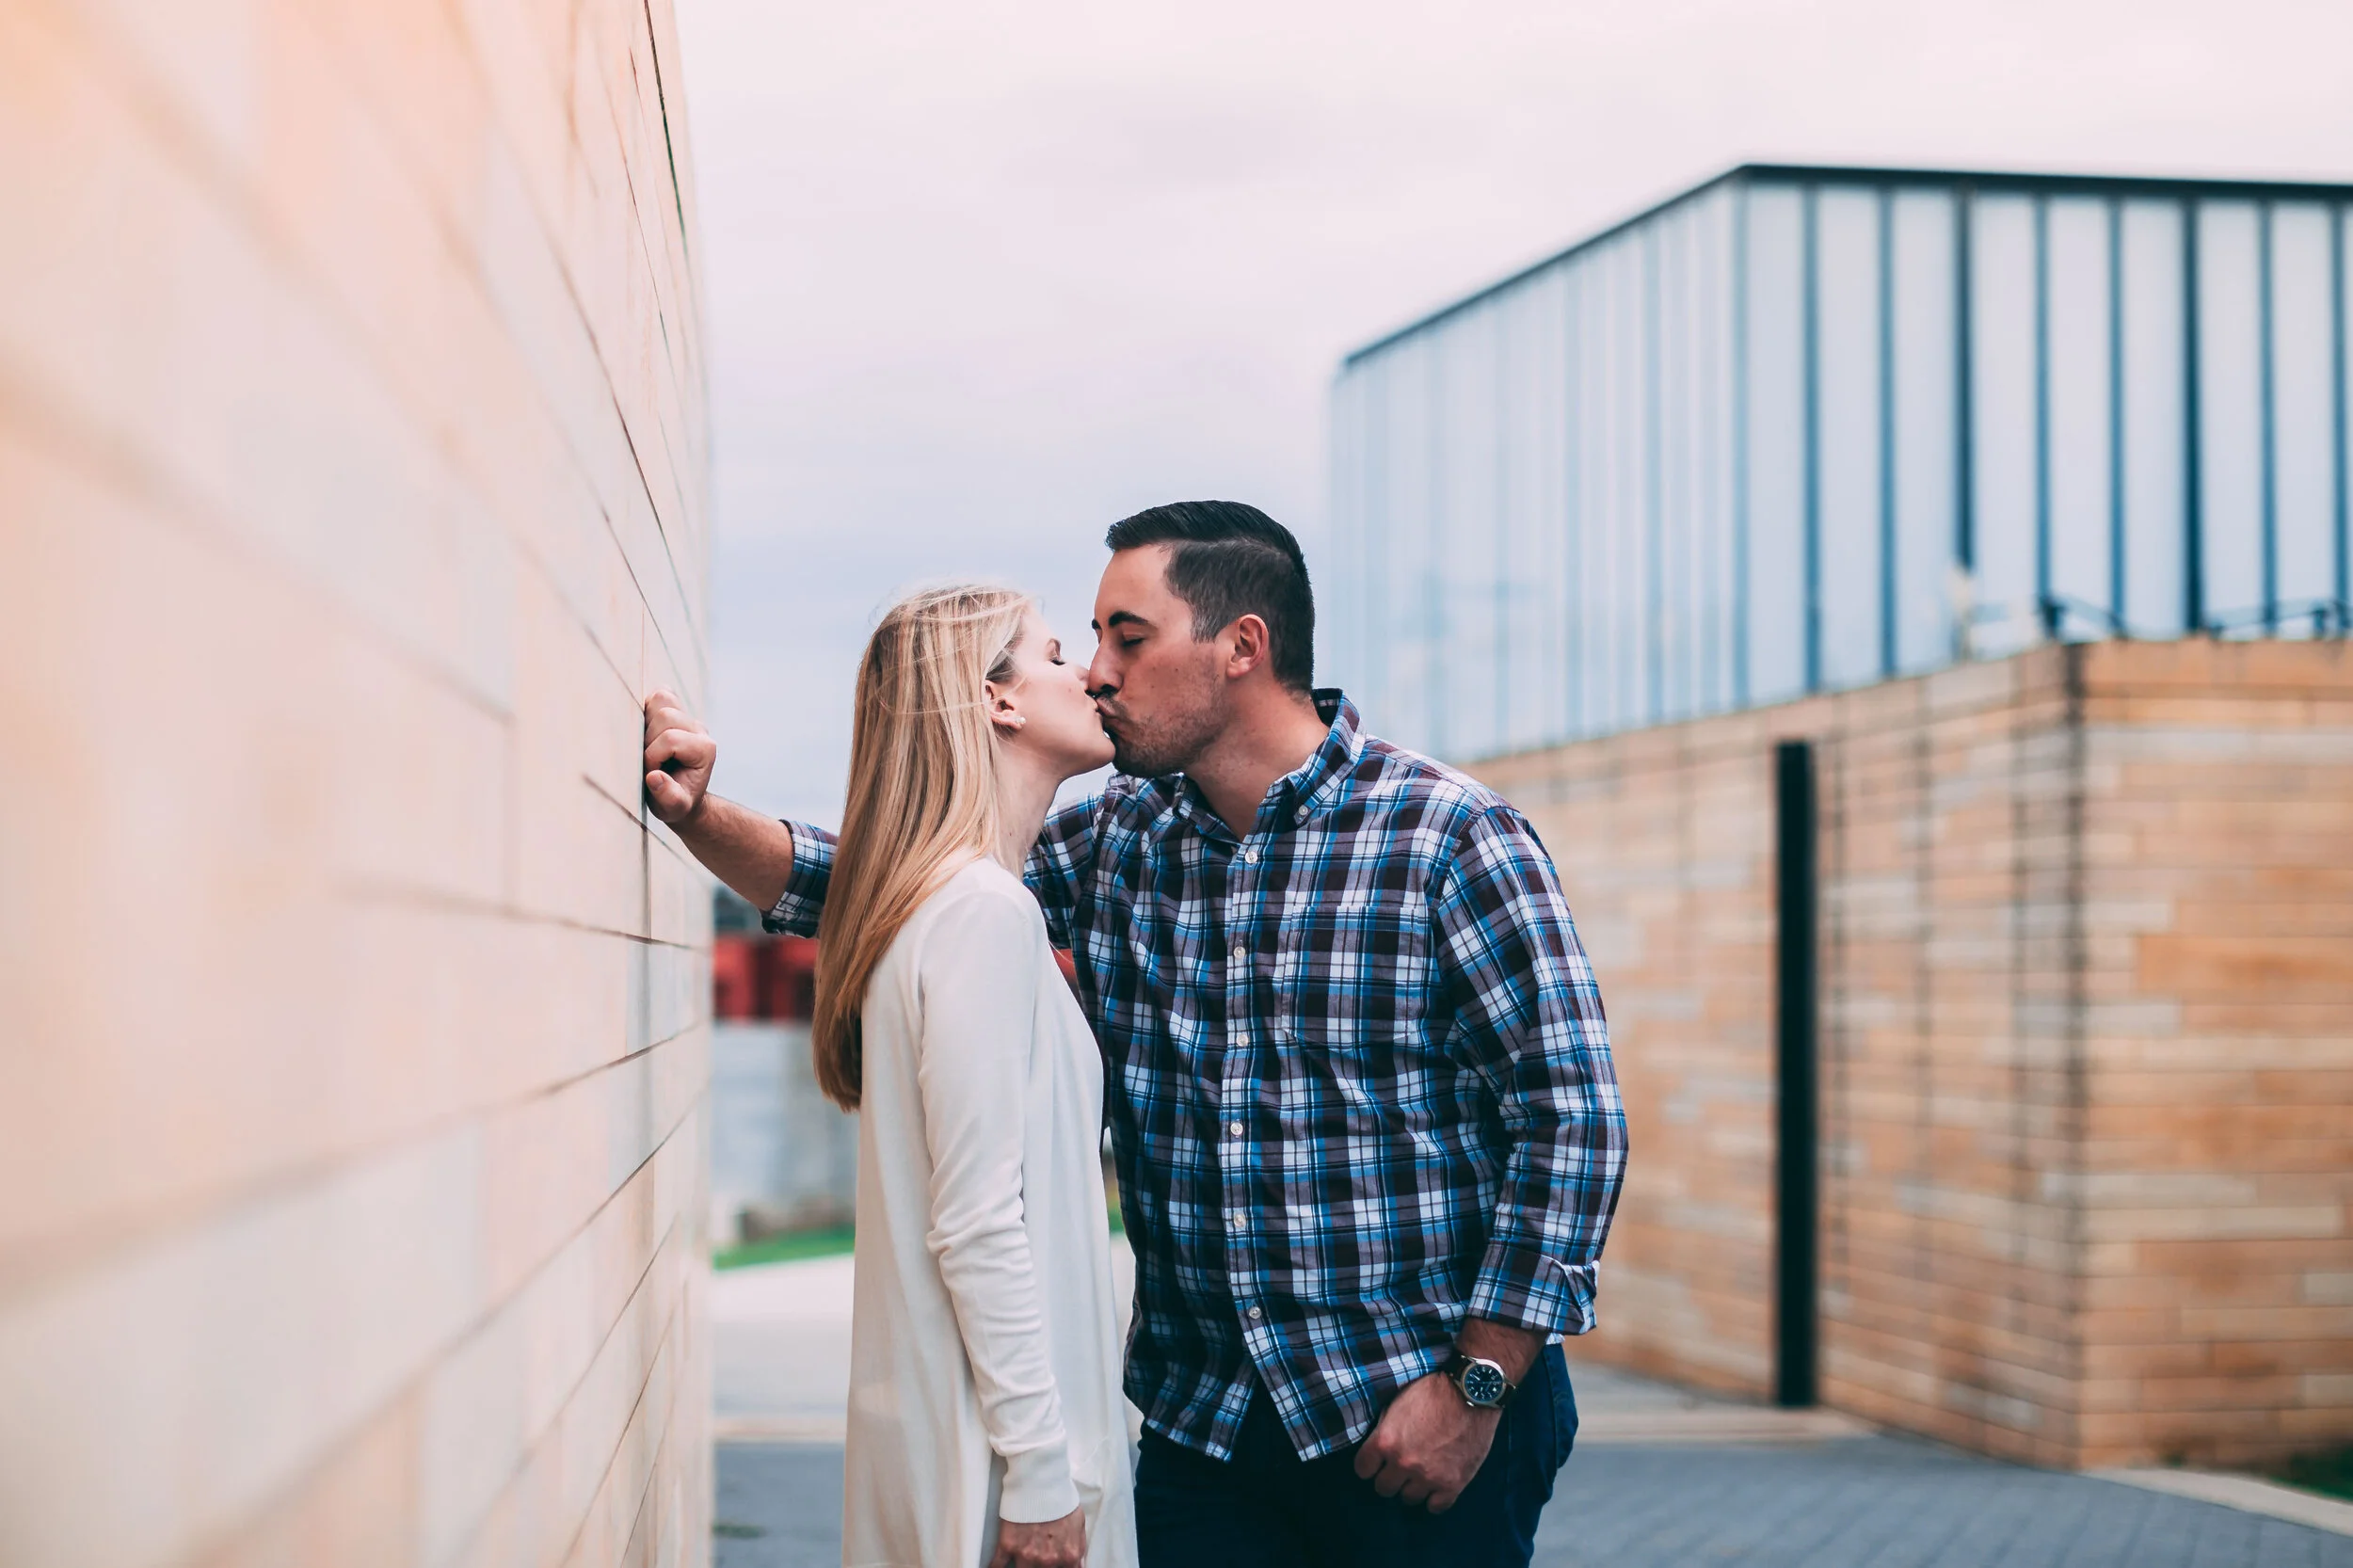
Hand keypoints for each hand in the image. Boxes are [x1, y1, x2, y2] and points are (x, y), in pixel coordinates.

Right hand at [642, 688, 715, 823]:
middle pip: (666, 714)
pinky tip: (644, 731)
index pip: (671, 739)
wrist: (680, 797)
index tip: (650, 774)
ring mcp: (687, 719)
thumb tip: (654, 777)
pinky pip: (659, 696)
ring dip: (646, 720)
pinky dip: (646, 709)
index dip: (652, 756)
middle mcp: (699, 730)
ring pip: (662, 697)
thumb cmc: (676, 804)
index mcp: (704, 749)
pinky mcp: (675, 713)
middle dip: (648, 738)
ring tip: (644, 743)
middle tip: (646, 759)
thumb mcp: (673, 809)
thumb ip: (667, 796)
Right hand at [987, 1506, 1084, 1566]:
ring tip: (1021, 1560)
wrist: (1040, 1480)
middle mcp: (1048, 1560)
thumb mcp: (1079, 1523)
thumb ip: (1079, 1547)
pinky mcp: (1008, 1545)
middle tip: (1038, 1561)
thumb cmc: (1060, 1498)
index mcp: (1068, 1555)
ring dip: (1022, 1566)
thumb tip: (1079, 1564)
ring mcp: (1026, 1554)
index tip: (1055, 1566)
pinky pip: (998, 1565)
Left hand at [1352, 1370, 1499, 1513]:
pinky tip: (1436, 1486)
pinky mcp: (1453, 1485)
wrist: (1471, 1393)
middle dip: (1389, 1478)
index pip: (1362, 1469)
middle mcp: (1403, 1463)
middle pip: (1384, 1488)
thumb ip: (1384, 1428)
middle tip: (1400, 1468)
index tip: (1377, 1462)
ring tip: (1421, 1474)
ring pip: (1408, 1499)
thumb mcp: (1397, 1402)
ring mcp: (1428, 1477)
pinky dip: (1434, 1498)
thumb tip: (1378, 1444)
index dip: (1370, 1464)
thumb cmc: (1433, 1391)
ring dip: (1412, 1487)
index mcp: (1386, 1441)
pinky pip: (1435, 1507)